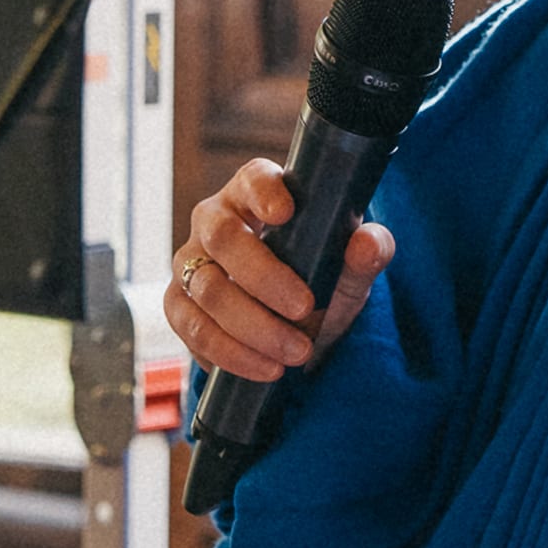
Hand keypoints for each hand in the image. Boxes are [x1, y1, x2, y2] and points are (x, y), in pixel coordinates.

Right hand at [164, 158, 394, 382]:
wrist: (296, 329)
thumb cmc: (320, 282)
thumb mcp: (350, 270)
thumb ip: (368, 253)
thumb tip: (368, 244)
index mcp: (256, 195)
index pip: (253, 179)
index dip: (263, 192)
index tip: (285, 214)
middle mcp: (214, 222)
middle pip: (224, 238)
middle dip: (265, 278)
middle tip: (305, 309)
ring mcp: (190, 263)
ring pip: (209, 290)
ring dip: (255, 327)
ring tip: (297, 352)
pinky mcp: (179, 306)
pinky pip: (193, 329)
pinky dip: (232, 354)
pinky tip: (266, 369)